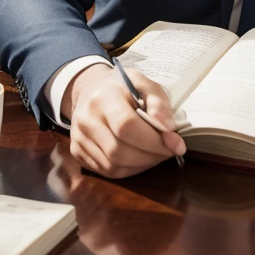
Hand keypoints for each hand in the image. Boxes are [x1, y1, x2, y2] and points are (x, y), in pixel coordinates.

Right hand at [63, 63, 185, 177]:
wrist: (90, 89)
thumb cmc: (121, 87)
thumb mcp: (143, 83)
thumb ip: (158, 102)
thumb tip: (169, 128)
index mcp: (102, 97)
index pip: (126, 126)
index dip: (154, 140)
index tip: (177, 145)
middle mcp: (86, 120)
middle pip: (120, 151)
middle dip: (151, 156)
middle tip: (169, 151)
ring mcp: (79, 138)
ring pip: (114, 166)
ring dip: (142, 165)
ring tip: (156, 153)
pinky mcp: (78, 152)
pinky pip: (107, 172)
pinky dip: (129, 169)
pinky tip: (140, 157)